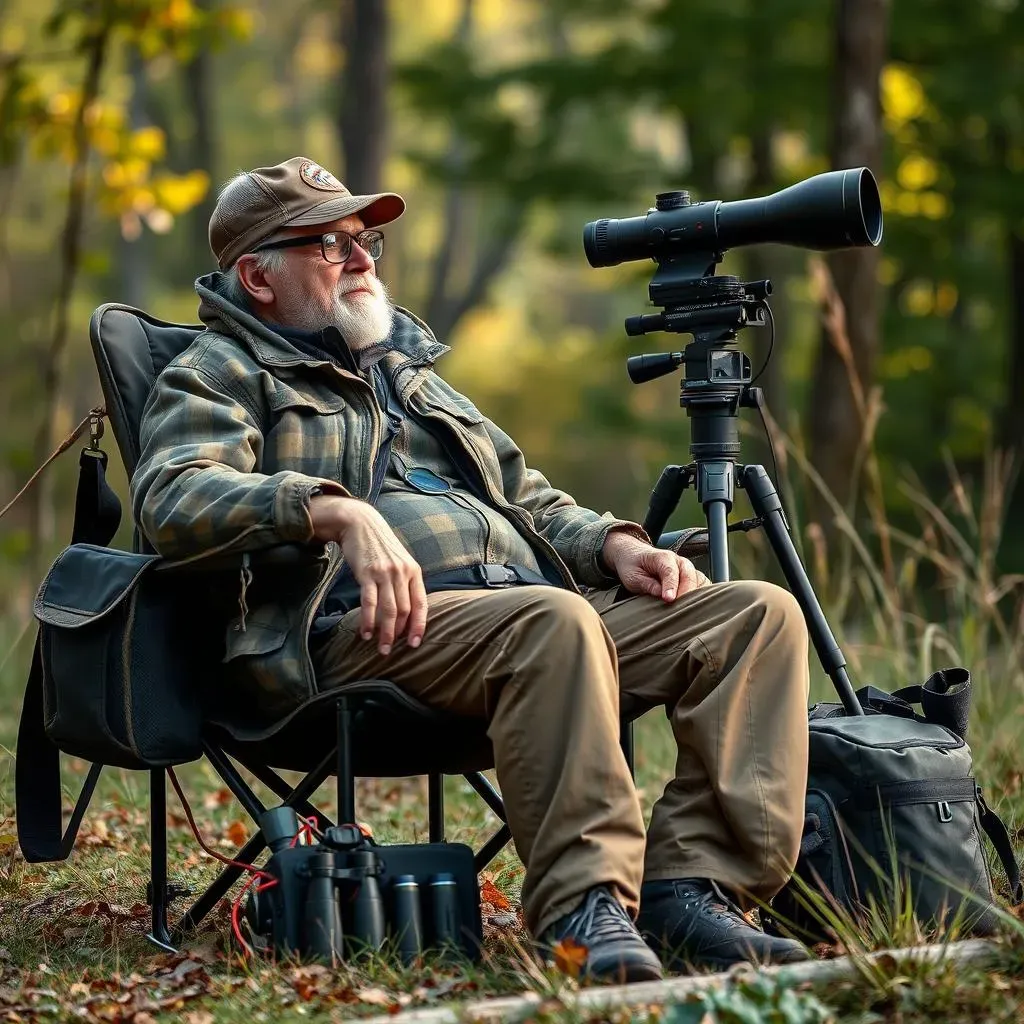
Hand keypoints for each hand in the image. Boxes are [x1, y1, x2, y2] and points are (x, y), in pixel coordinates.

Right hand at [310, 495, 426, 654]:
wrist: (360, 523)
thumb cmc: (379, 545)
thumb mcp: (400, 560)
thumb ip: (405, 581)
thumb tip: (406, 609)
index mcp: (414, 571)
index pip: (421, 604)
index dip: (419, 625)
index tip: (415, 643)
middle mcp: (402, 573)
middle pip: (404, 610)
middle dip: (397, 634)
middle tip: (390, 650)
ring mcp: (385, 573)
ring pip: (389, 610)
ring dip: (384, 632)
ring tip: (380, 648)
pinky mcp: (368, 573)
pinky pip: (370, 602)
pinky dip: (368, 620)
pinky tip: (366, 633)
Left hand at [601, 530, 709, 601]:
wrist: (636, 557)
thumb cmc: (634, 566)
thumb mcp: (633, 576)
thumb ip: (647, 584)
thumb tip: (660, 595)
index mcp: (663, 557)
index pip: (671, 572)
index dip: (671, 587)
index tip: (669, 600)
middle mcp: (680, 562)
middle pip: (690, 577)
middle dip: (686, 595)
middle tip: (678, 611)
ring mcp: (689, 569)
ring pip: (700, 582)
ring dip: (696, 597)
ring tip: (687, 613)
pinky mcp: (693, 578)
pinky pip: (703, 587)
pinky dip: (701, 598)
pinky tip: (695, 609)